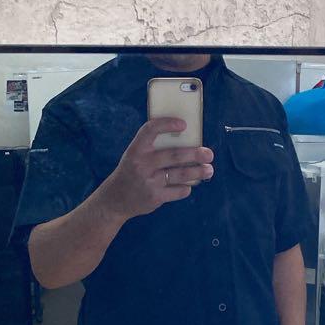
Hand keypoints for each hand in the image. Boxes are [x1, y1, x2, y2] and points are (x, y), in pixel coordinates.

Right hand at [98, 118, 213, 220]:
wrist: (115, 200)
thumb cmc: (131, 172)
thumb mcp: (135, 155)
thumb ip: (153, 148)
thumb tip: (186, 141)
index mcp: (136, 150)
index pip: (151, 130)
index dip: (167, 124)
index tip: (183, 124)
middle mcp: (142, 164)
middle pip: (174, 155)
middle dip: (195, 154)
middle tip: (209, 153)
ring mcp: (149, 182)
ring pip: (180, 174)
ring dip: (198, 172)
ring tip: (209, 170)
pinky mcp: (155, 198)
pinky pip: (177, 191)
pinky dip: (185, 188)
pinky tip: (189, 185)